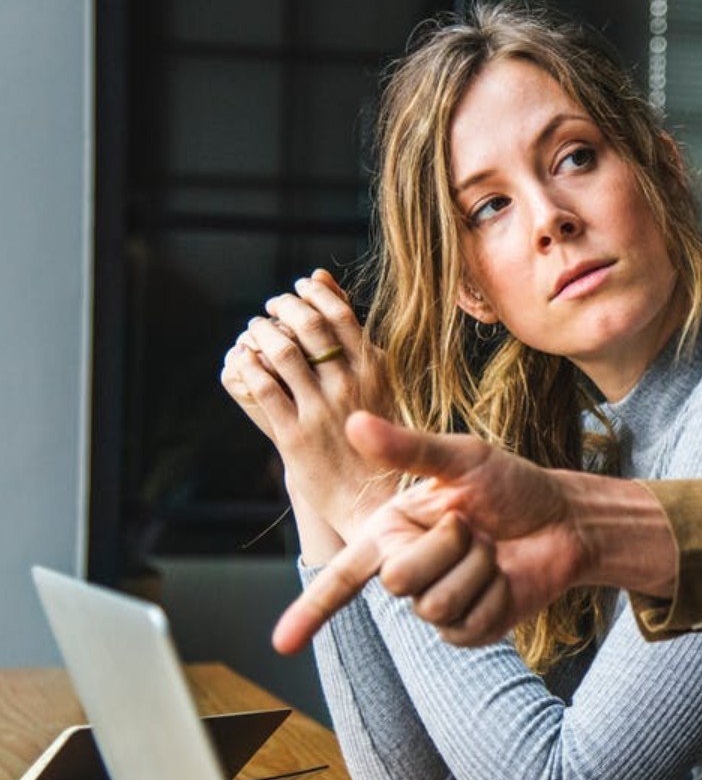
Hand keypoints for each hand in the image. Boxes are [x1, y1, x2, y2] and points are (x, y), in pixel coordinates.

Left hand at [220, 269, 396, 542]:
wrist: (373, 498)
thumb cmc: (378, 436)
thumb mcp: (378, 383)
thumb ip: (354, 338)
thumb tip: (324, 281)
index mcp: (376, 372)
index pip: (340, 314)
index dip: (314, 294)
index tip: (299, 287)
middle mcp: (350, 387)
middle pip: (309, 326)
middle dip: (284, 307)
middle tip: (272, 305)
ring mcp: (321, 411)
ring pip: (283, 353)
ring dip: (261, 332)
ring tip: (256, 329)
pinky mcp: (294, 436)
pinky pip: (264, 389)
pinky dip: (249, 366)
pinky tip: (245, 359)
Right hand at [273, 412, 597, 652]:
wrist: (564, 520)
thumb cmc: (512, 485)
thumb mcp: (463, 458)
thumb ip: (409, 448)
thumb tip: (353, 422)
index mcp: (391, 532)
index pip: (342, 576)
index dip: (310, 611)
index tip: (280, 644)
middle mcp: (407, 570)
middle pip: (398, 580)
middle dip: (446, 545)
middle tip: (473, 525)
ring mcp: (438, 605)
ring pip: (435, 605)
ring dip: (476, 568)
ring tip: (492, 548)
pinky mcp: (470, 630)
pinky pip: (468, 625)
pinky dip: (495, 595)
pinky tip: (506, 577)